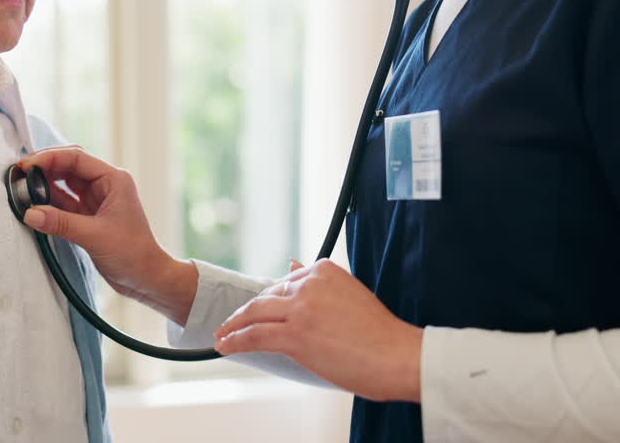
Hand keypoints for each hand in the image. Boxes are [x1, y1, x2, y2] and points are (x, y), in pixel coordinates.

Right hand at [16, 146, 196, 324]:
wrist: (146, 278)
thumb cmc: (132, 254)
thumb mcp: (94, 236)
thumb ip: (61, 223)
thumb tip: (30, 213)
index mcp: (113, 179)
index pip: (77, 158)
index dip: (49, 158)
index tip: (26, 165)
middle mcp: (105, 185)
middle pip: (69, 166)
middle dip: (44, 167)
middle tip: (19, 172)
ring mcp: (96, 200)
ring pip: (64, 184)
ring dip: (44, 185)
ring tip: (21, 187)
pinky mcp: (89, 216)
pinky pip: (64, 203)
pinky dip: (48, 203)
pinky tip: (33, 204)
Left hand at [213, 259, 422, 402]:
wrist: (397, 356)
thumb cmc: (380, 333)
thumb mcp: (349, 293)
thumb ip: (319, 281)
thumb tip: (290, 263)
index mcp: (324, 270)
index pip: (285, 282)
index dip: (269, 299)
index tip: (259, 310)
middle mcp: (309, 283)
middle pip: (266, 296)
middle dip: (246, 312)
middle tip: (232, 323)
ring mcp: (300, 308)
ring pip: (255, 313)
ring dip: (233, 325)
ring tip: (222, 335)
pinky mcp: (295, 335)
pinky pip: (255, 335)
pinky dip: (235, 340)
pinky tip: (225, 345)